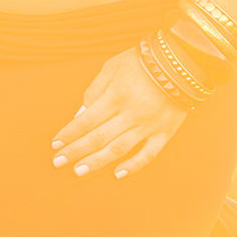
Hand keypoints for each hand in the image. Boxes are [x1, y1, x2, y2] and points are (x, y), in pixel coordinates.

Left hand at [51, 46, 189, 179]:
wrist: (180, 62)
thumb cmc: (139, 62)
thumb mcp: (111, 67)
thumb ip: (94, 90)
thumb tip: (80, 114)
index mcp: (116, 95)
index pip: (86, 121)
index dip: (69, 134)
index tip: (55, 144)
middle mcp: (130, 113)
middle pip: (98, 138)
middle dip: (76, 151)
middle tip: (58, 162)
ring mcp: (148, 125)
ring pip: (119, 149)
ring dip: (97, 162)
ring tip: (79, 171)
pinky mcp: (165, 133)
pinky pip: (148, 155)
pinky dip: (133, 166)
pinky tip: (117, 174)